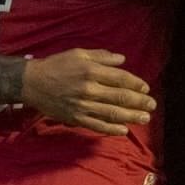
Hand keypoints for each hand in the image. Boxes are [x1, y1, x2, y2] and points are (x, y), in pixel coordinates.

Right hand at [21, 48, 155, 135]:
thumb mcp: (78, 53)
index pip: (120, 78)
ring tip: (145, 119)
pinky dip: (111, 129)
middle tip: (152, 105)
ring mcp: (83, 106)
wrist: (32, 83)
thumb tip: (122, 60)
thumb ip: (101, 56)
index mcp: (91, 71)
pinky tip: (123, 131)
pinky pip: (97, 125)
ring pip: (112, 113)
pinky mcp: (76, 118)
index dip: (136, 84)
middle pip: (119, 97)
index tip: (146, 88)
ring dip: (131, 117)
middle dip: (139, 102)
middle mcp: (89, 89)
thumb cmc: (57, 65)